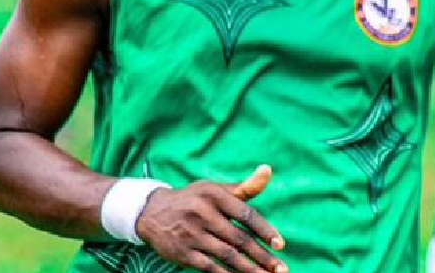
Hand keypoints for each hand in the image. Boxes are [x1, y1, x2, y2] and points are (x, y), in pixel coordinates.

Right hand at [136, 164, 287, 272]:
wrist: (153, 212)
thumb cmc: (194, 199)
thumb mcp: (215, 189)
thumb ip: (244, 187)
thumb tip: (268, 170)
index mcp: (215, 195)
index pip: (246, 214)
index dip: (264, 229)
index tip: (281, 244)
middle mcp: (203, 213)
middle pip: (239, 238)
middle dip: (262, 256)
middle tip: (281, 269)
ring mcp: (192, 234)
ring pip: (227, 255)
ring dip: (249, 269)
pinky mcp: (183, 253)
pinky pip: (209, 267)